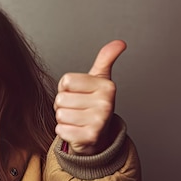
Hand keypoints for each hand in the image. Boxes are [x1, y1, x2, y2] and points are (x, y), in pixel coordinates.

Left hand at [54, 40, 125, 155]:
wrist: (98, 135)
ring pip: (60, 114)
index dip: (66, 88)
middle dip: (64, 105)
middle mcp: (106, 103)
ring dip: (63, 119)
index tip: (78, 93)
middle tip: (77, 109)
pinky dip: (64, 131)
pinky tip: (76, 130)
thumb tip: (120, 43)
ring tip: (76, 119)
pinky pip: (60, 129)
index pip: (66, 81)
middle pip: (61, 98)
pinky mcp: (89, 137)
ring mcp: (99, 121)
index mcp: (106, 86)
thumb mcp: (99, 80)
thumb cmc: (93, 104)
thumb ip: (105, 59)